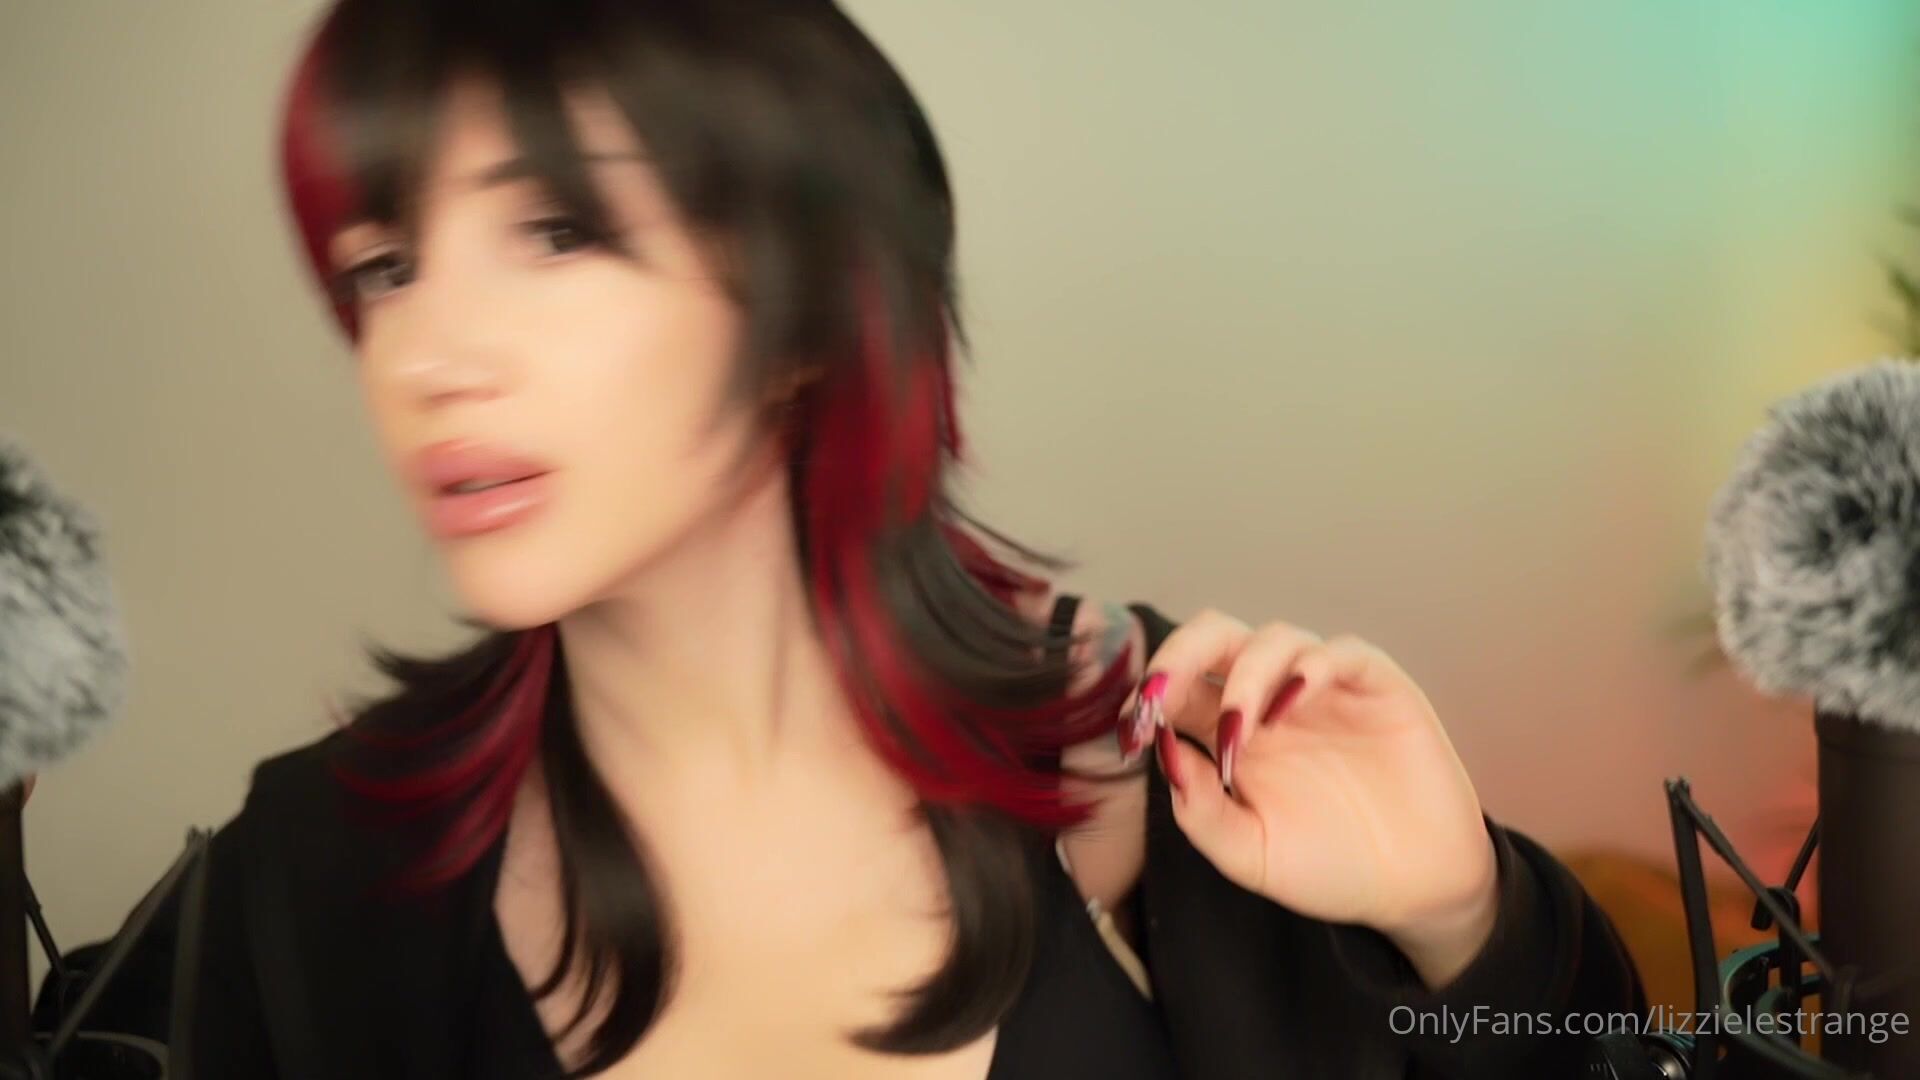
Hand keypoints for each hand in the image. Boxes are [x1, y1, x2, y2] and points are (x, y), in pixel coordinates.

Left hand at [1123, 610, 1499, 987]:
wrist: (1414, 890)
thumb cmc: (1331, 868)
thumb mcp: (1248, 854)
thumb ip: (1199, 809)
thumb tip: (1163, 749)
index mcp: (1231, 735)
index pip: (1178, 687)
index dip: (1149, 696)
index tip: (1132, 728)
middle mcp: (1272, 701)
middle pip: (1216, 638)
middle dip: (1179, 653)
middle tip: (1161, 693)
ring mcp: (1324, 690)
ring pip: (1274, 639)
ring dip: (1245, 675)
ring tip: (1240, 727)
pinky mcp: (1377, 687)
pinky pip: (1342, 651)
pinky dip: (1311, 666)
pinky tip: (1293, 702)